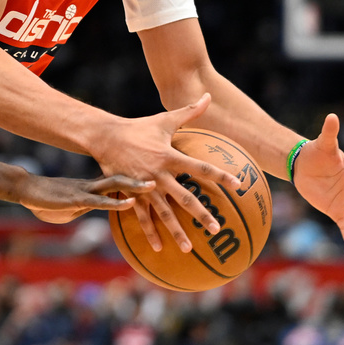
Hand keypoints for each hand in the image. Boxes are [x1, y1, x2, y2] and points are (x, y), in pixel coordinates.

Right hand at [21, 174, 154, 223]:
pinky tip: (130, 203)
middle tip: (166, 172)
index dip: (143, 172)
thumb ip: (95, 203)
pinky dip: (116, 202)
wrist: (28, 190)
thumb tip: (110, 208)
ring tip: (155, 185)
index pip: (125, 175)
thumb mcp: (78, 201)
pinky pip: (100, 201)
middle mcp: (96, 183)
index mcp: (98, 183)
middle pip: (126, 175)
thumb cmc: (52, 198)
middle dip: (145, 175)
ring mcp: (87, 190)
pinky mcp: (77, 199)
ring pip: (115, 185)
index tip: (164, 170)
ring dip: (135, 186)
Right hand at [88, 94, 241, 252]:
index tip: (237, 185)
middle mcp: (159, 174)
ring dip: (176, 231)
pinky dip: (149, 232)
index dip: (220, 176)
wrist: (105, 137)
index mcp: (170, 156)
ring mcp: (145, 186)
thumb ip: (190, 111)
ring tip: (189, 249)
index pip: (201, 167)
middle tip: (216, 229)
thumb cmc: (139, 127)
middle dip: (201, 214)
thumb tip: (208, 95)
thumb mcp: (164, 119)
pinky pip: (142, 216)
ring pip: (163, 213)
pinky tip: (158, 248)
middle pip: (184, 197)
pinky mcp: (131, 193)